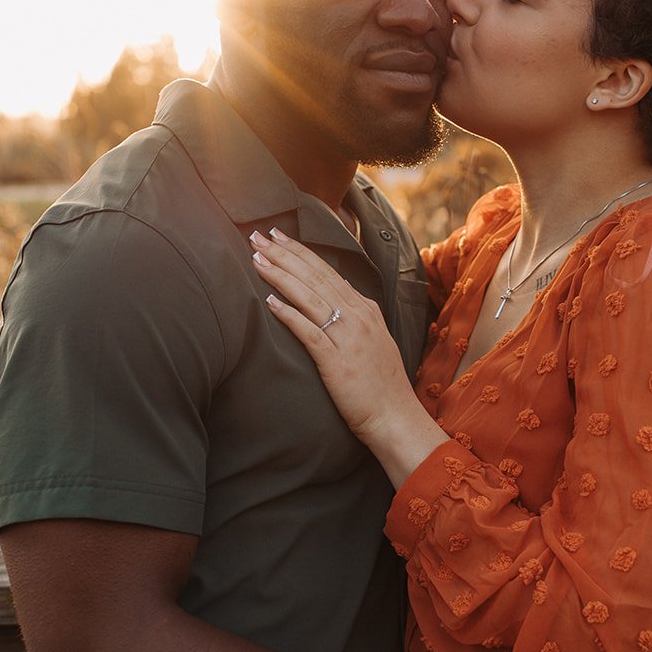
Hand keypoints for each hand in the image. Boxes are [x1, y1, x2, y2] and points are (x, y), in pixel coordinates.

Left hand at [250, 230, 446, 483]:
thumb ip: (357, 319)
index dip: (300, 252)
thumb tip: (338, 300)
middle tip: (257, 235)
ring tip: (256, 258)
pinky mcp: (336, 361)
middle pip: (315, 277)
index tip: (278, 236)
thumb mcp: (375, 342)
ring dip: (281, 275)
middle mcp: (358, 316)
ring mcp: (348, 337)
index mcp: (366, 310)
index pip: (328, 272)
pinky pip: (309, 331)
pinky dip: (289, 314)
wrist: (395, 416)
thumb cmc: (382, 386)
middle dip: (284, 254)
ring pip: (309, 297)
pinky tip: (269, 301)